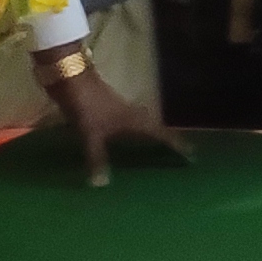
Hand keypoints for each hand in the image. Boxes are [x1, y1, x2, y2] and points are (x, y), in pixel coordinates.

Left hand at [43, 56, 190, 183]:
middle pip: (153, 129)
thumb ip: (97, 157)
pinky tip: (120, 145)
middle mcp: (130, 115)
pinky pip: (122, 127)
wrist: (69, 75)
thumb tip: (102, 185)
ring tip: (154, 152)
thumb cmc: (86, 103)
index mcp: (134, 120)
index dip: (176, 144)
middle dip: (165, 141)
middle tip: (177, 154)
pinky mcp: (104, 109)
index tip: (192, 155)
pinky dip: (127, 137)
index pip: (160, 134)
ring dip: (147, 137)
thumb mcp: (91, 133)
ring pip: (138, 127)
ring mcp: (117, 111)